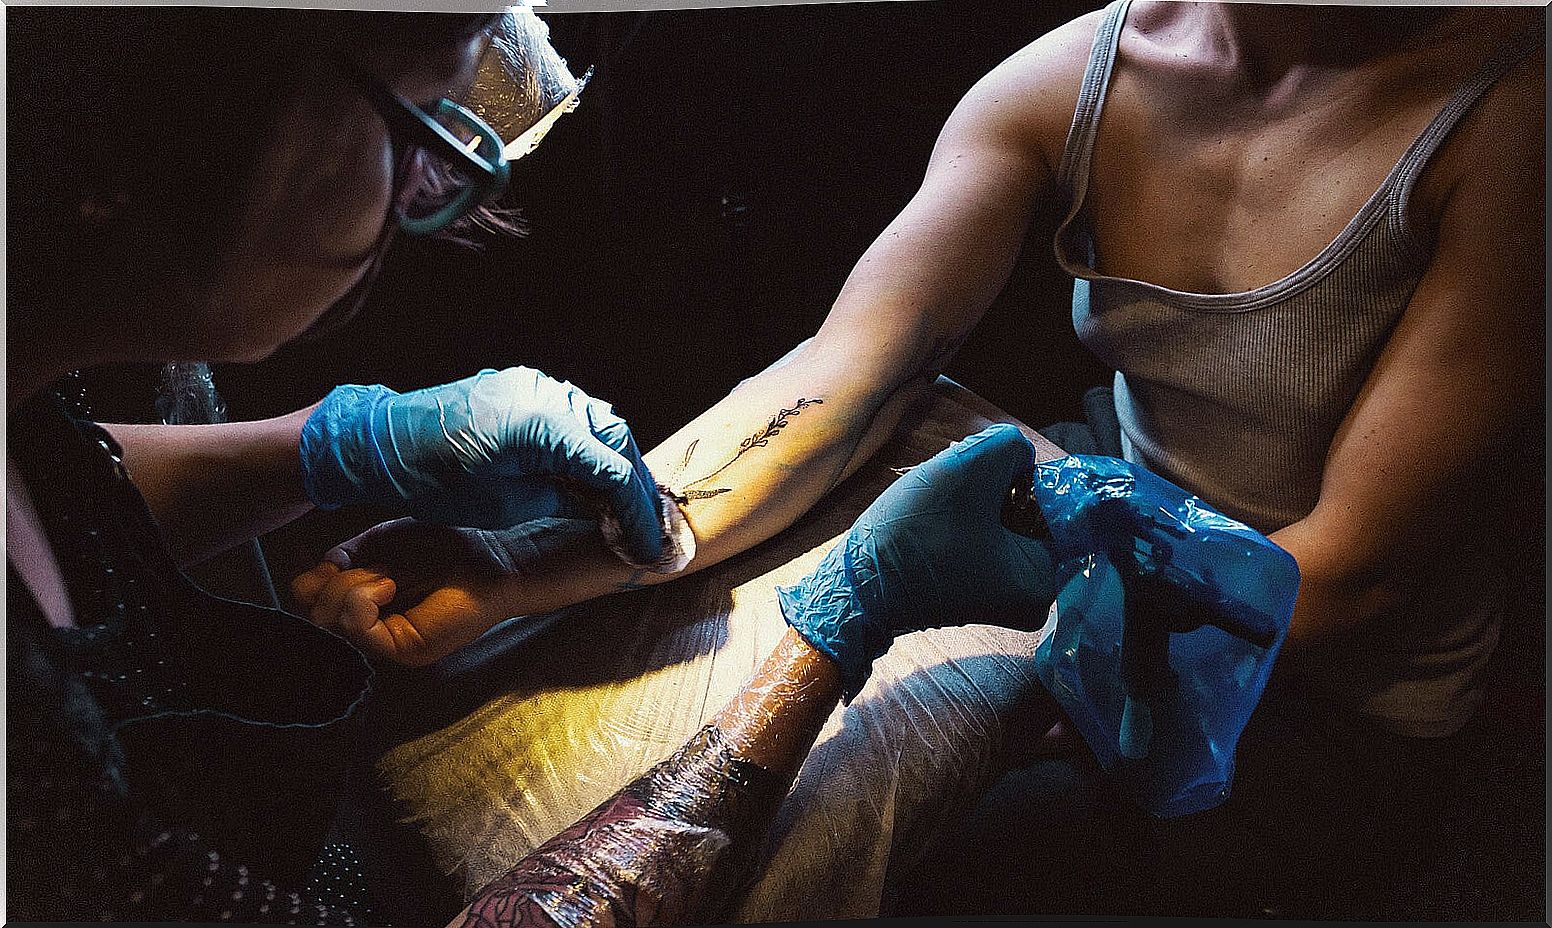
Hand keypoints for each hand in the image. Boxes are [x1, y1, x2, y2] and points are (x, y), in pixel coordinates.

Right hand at [289, 515, 596, 665]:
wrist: (489, 554)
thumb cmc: (442, 545)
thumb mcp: (379, 543)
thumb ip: (344, 558)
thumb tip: (312, 578)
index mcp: (362, 602)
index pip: (307, 598)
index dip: (316, 576)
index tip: (348, 558)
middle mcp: (370, 629)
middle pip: (312, 611)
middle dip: (335, 581)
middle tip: (376, 569)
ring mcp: (386, 643)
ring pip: (329, 620)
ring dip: (351, 587)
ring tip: (388, 577)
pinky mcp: (403, 649)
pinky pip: (355, 627)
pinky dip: (363, 599)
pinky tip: (390, 586)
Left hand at [299, 367, 663, 564]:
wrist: (384, 443)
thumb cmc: (435, 480)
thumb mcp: (505, 506)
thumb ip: (563, 500)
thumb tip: (602, 507)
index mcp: (543, 426)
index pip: (611, 470)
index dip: (637, 510)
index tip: (650, 543)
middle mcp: (546, 394)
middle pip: (614, 436)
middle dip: (633, 481)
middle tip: (643, 522)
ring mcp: (535, 384)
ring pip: (598, 421)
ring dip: (614, 459)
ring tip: (621, 501)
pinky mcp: (522, 385)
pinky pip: (571, 412)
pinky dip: (587, 442)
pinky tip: (588, 472)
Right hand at [776, 423, 1055, 698]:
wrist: (854, 587)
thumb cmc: (912, 536)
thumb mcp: (965, 471)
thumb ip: (1008, 447)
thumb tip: (1018, 452)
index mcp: (1043, 580)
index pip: (1059, 509)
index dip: (1026, 477)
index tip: (989, 471)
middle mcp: (1031, 596)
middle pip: (1032, 515)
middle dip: (998, 488)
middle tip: (960, 481)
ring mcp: (999, 596)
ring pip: (1003, 522)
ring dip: (976, 499)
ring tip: (942, 495)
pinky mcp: (972, 590)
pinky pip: (984, 539)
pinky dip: (965, 519)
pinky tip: (936, 513)